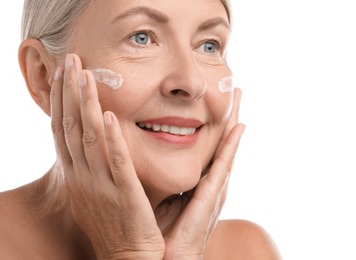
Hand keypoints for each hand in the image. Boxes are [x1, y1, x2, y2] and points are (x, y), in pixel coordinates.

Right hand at [50, 54, 163, 259]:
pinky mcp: (123, 194)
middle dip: (68, 92)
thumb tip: (92, 142)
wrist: (127, 258)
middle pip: (70, 127)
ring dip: (84, 105)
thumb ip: (91, 167)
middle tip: (70, 60)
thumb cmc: (114, 224)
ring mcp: (100, 185)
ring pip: (87, 138)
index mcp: (76, 176)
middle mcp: (82, 177)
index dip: (60, 102)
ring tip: (85, 74)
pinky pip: (114, 163)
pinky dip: (108, 138)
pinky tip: (105, 115)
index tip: (62, 76)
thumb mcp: (94, 193)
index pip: (62, 132)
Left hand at [155, 89, 243, 258]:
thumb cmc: (160, 232)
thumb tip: (144, 155)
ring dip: (234, 121)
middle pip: (221, 142)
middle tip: (236, 88)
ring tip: (239, 97)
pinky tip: (237, 127)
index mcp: (197, 182)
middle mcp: (210, 182)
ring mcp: (214, 190)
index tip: (216, 98)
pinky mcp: (210, 199)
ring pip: (226, 149)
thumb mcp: (159, 197)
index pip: (207, 146)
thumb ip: (159, 176)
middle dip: (229, 115)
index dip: (213, 123)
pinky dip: (231, 147)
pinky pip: (221, 168)